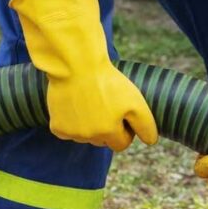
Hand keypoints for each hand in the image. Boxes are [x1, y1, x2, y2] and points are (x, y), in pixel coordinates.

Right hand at [11, 0, 156, 151]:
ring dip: (89, 125)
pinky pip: (68, 132)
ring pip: (85, 136)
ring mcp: (72, 134)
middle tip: (105, 105)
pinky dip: (71, 122)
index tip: (122, 114)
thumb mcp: (135, 101)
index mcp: (110, 133)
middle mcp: (90, 137)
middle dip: (107, 128)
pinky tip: (74, 104)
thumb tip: (150, 142)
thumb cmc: (107, 81)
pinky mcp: (57, 127)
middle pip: (103, 141)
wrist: (75, 64)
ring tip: (89, 102)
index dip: (125, 130)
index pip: (122, 144)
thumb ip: (145, 125)